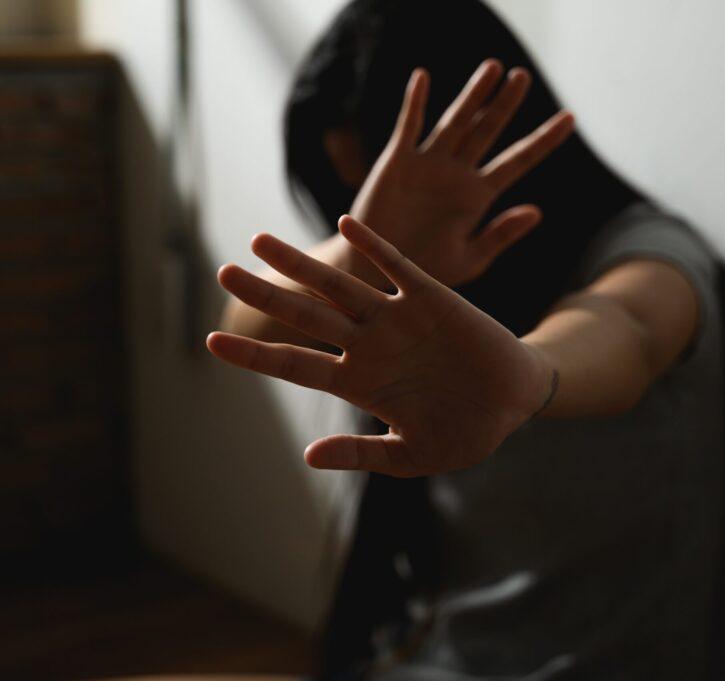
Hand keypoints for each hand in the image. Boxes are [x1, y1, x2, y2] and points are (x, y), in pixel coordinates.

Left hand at [208, 216, 557, 476]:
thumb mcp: (410, 456)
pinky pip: (396, 265)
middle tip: (222, 272)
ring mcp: (396, 317)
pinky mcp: (430, 296)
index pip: (294, 365)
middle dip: (265, 293)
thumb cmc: (464, 432)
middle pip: (304, 315)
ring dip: (301, 264)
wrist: (513, 401)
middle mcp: (367, 344)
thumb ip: (360, 453)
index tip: (211, 341)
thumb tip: (310, 457)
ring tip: (261, 240)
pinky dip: (374, 246)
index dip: (254, 354)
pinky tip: (346, 223)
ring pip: (338, 285)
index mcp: (358, 381)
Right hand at [348, 59, 574, 287]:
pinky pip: (409, 127)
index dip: (544, 139)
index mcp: (479, 195)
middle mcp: (457, 173)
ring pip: (455, 121)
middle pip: (488, 130)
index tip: (570, 117)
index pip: (518, 159)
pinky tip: (423, 77)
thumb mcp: (469, 259)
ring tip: (492, 68)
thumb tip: (536, 211)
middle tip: (523, 76)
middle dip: (505, 104)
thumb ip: (500, 235)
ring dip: (472, 96)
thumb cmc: (424, 270)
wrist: (377, 272)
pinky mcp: (398, 162)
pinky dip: (415, 103)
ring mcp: (428, 164)